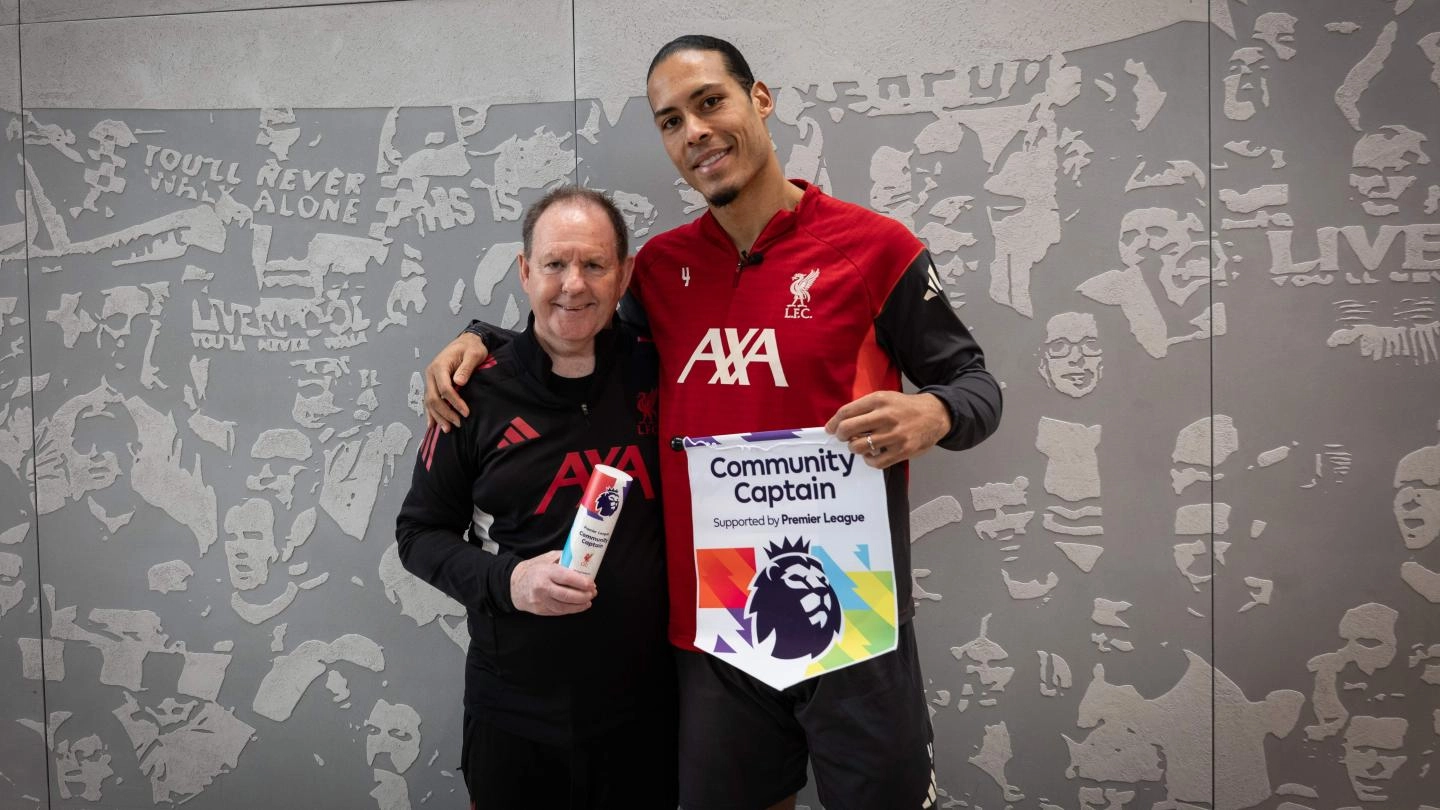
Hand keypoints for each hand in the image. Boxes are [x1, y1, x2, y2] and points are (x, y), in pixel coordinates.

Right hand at [425, 332, 487, 431]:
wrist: (466, 342)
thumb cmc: (471, 348)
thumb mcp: (474, 354)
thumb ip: (466, 367)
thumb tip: (459, 382)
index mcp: (440, 366)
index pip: (445, 389)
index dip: (454, 402)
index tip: (466, 412)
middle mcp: (431, 373)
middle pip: (433, 398)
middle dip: (445, 413)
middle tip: (458, 424)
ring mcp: (430, 379)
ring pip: (429, 401)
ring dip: (438, 416)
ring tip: (447, 429)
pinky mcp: (433, 384)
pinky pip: (429, 401)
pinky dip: (431, 413)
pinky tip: (432, 425)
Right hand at [510, 551, 597, 615]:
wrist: (514, 585)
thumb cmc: (533, 570)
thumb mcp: (546, 558)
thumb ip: (562, 558)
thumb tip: (581, 558)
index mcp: (545, 572)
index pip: (566, 578)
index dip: (581, 582)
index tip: (591, 583)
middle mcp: (542, 587)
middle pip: (567, 595)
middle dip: (583, 595)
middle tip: (593, 592)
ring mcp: (541, 601)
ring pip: (564, 607)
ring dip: (579, 605)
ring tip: (589, 600)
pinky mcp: (541, 610)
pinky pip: (559, 612)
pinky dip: (571, 610)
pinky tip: (579, 606)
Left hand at [824, 391, 950, 468]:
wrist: (935, 415)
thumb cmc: (904, 407)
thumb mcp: (884, 398)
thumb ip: (863, 408)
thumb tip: (837, 423)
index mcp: (879, 400)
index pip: (846, 412)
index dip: (833, 423)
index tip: (830, 429)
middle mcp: (885, 416)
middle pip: (848, 429)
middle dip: (840, 435)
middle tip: (843, 437)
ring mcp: (894, 435)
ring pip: (858, 447)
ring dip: (854, 447)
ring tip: (859, 445)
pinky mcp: (902, 451)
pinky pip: (875, 462)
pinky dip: (868, 460)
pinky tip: (871, 455)